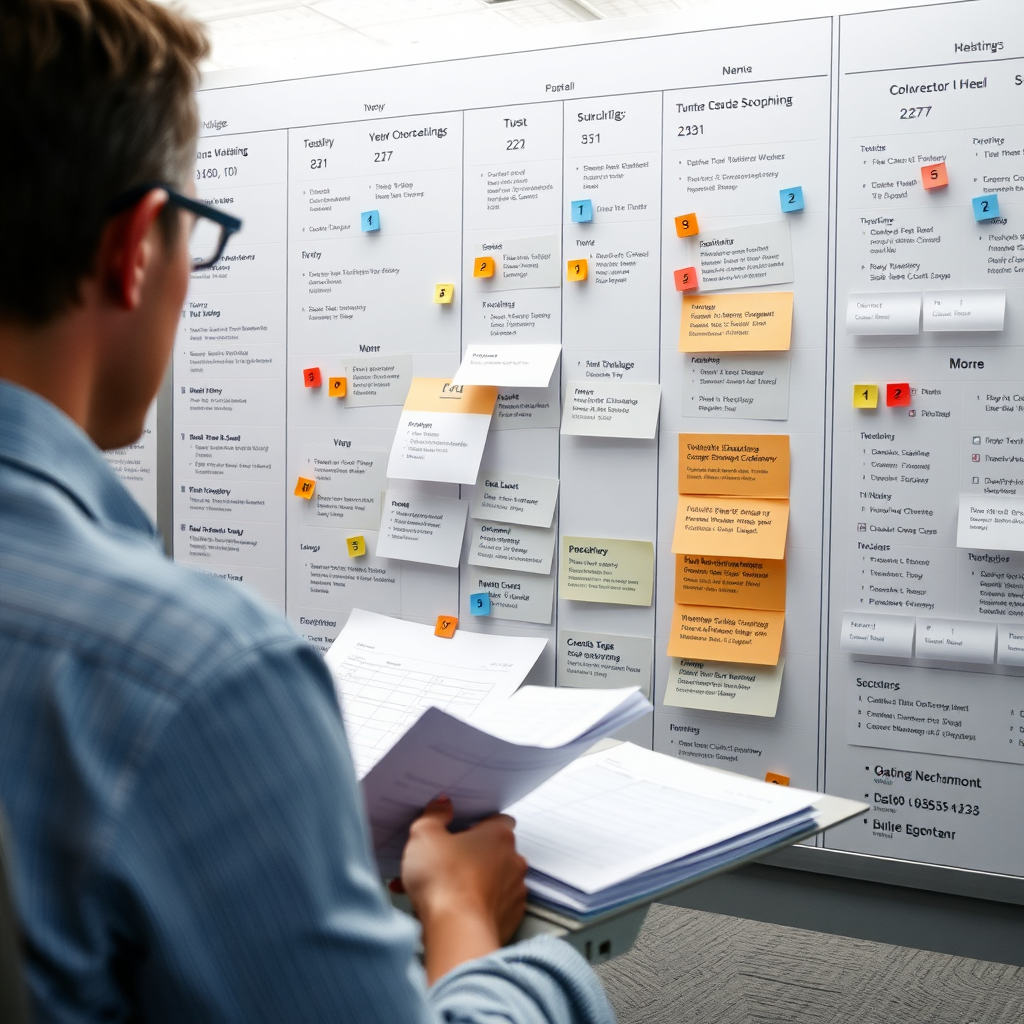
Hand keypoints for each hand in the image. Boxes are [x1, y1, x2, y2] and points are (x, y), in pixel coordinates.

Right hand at [401, 797, 527, 982]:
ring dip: (473, 883)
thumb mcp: (425, 836)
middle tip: (444, 863)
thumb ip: (434, 815)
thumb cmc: (443, 880)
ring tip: (441, 891)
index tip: (458, 832)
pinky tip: (451, 911)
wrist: (455, 932)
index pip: (498, 820)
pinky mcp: (510, 920)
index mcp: (499, 835)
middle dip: (471, 856)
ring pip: (493, 881)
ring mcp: (515, 893)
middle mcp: (514, 861)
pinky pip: (493, 908)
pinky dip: (476, 908)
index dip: (477, 825)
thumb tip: (442, 805)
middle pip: (494, 852)